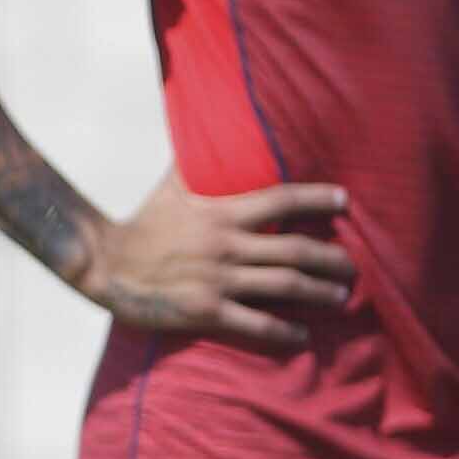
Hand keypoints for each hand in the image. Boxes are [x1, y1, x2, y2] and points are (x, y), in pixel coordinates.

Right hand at [84, 171, 353, 349]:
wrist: (105, 264)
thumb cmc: (141, 223)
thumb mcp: (170, 186)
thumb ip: (194, 162)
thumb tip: (201, 124)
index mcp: (221, 212)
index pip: (282, 199)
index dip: (317, 198)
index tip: (345, 201)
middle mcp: (226, 245)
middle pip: (294, 249)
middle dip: (330, 258)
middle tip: (353, 265)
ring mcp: (217, 280)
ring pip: (283, 286)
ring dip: (318, 292)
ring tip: (340, 297)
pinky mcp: (205, 311)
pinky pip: (255, 323)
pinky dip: (283, 329)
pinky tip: (302, 334)